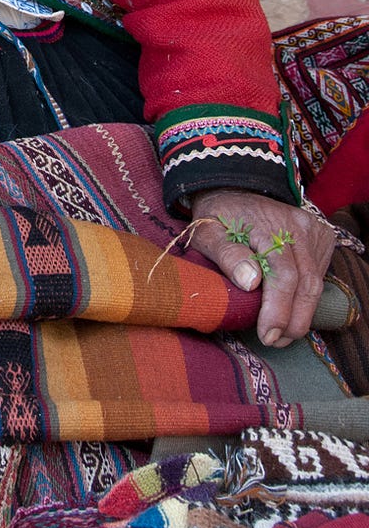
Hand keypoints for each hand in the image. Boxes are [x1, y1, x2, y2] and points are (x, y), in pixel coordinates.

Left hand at [187, 188, 335, 347]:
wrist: (233, 187)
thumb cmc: (217, 216)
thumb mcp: (207, 232)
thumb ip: (226, 254)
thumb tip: (251, 282)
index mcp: (264, 224)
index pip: (282, 274)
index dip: (278, 309)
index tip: (266, 334)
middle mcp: (295, 225)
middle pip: (306, 283)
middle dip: (292, 320)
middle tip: (274, 340)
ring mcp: (311, 230)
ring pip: (316, 282)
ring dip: (301, 314)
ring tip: (281, 333)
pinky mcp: (320, 236)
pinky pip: (319, 274)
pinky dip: (307, 297)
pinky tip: (290, 308)